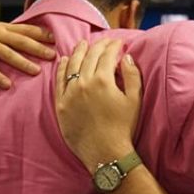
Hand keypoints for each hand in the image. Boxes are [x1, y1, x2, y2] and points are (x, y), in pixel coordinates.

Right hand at [0, 22, 55, 88]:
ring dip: (22, 62)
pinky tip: (7, 84)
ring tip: (36, 71)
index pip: (24, 29)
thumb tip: (23, 38)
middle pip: (20, 41)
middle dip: (37, 48)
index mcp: (0, 27)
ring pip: (7, 53)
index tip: (55, 38)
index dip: (40, 33)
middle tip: (53, 55)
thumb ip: (4, 33)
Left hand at [55, 39, 142, 172]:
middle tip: (104, 41)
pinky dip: (62, 68)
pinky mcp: (61, 104)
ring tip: (83, 44)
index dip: (113, 46)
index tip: (118, 42)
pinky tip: (65, 60)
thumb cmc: (123, 128)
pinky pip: (59, 81)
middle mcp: (84, 83)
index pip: (107, 55)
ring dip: (79, 52)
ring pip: (72, 65)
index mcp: (103, 80)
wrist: (105, 152)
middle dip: (98, 46)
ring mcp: (70, 93)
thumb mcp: (135, 100)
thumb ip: (132, 75)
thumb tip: (126, 56)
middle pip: (89, 56)